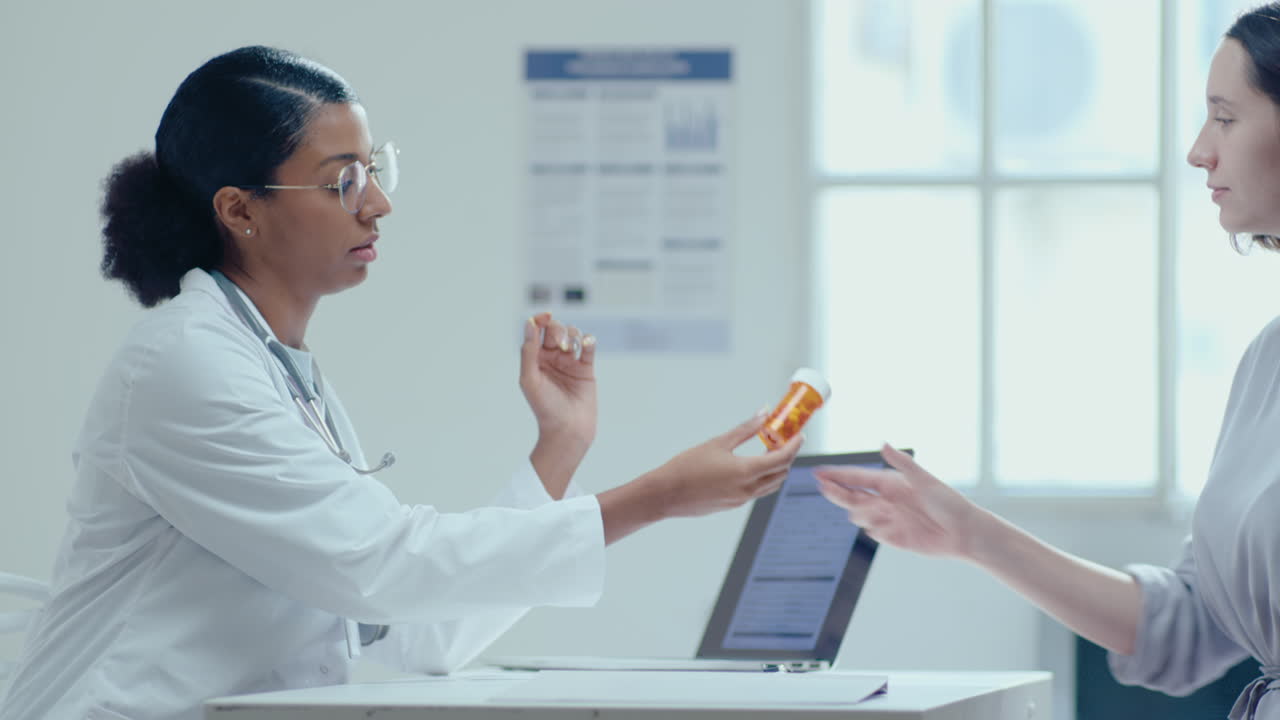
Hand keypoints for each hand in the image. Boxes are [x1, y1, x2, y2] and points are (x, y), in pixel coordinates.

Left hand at [521, 313, 596, 493]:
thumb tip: (530, 324)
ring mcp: (570, 363)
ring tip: (571, 349)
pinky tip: (586, 344)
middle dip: (558, 331)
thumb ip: (528, 352)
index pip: (536, 331)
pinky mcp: (586, 370)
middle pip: (556, 330)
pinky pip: (588, 347)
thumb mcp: (529, 379)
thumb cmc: (545, 408)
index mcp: (535, 360)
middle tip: (561, 345)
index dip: (540, 319)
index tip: (546, 316)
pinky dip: (588, 341)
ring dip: (573, 335)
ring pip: (573, 335)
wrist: (567, 431)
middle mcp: (552, 359)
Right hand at [651, 412, 804, 517]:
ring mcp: (741, 500)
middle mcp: (748, 489)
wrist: (666, 494)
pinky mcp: (733, 505)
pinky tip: (751, 465)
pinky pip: (757, 491)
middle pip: (781, 473)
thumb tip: (763, 415)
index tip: (800, 435)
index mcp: (746, 472)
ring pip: (771, 485)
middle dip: (787, 456)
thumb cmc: (687, 467)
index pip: (782, 459)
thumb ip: (745, 429)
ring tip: (769, 451)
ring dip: (776, 469)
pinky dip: (762, 478)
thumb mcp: (718, 443)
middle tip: (784, 440)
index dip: (795, 446)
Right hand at [814, 444, 978, 558]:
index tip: (818, 473)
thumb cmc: (948, 502)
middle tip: (823, 486)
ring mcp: (887, 518)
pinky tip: (892, 528)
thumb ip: (902, 463)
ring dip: (863, 513)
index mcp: (890, 483)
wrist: (963, 533)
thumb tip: (882, 444)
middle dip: (836, 491)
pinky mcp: (892, 537)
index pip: (856, 477)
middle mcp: (885, 499)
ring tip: (881, 511)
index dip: (837, 475)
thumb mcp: (924, 479)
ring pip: (858, 515)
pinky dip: (877, 530)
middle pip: (850, 496)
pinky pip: (873, 533)